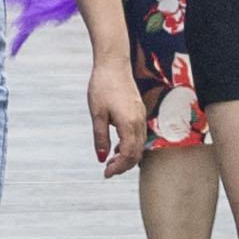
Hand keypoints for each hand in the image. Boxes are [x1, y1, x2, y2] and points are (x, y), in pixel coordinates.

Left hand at [87, 57, 150, 174]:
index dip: (117, 167)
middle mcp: (139, 122)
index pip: (127, 154)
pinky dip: (130, 146)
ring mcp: (141, 117)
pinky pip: (139, 136)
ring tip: (111, 161)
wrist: (113, 64)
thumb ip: (100, 137)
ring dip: (127, 157)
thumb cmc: (103, 86)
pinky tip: (118, 147)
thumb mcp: (97, 114)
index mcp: (129, 124)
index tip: (106, 173)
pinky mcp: (139, 112)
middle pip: (136, 153)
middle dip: (123, 166)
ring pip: (140, 145)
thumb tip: (102, 158)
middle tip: (108, 171)